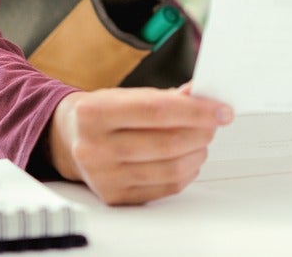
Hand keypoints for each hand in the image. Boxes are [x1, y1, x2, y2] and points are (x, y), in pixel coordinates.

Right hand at [50, 87, 231, 205]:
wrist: (70, 138)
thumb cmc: (104, 113)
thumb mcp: (127, 95)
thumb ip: (167, 97)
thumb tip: (204, 96)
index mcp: (95, 113)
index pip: (157, 111)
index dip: (196, 111)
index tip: (221, 110)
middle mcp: (94, 147)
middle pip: (167, 143)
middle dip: (201, 132)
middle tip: (214, 124)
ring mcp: (103, 176)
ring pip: (170, 169)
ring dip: (197, 153)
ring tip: (202, 141)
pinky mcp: (114, 197)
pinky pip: (164, 188)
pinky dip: (186, 172)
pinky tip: (188, 159)